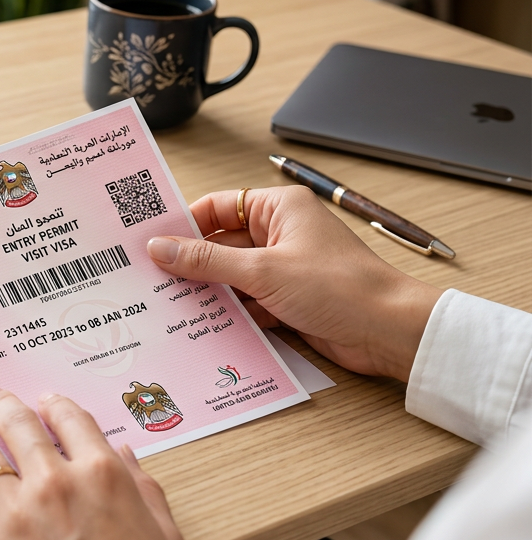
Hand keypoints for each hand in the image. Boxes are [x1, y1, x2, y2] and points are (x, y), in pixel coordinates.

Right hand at [146, 185, 441, 380]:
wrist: (390, 332)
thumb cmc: (341, 288)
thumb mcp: (262, 271)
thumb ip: (207, 260)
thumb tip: (161, 247)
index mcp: (278, 209)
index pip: (217, 206)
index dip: (183, 223)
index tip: (150, 241)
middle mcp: (280, 234)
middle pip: (220, 243)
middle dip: (190, 262)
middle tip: (150, 277)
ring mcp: (284, 268)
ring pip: (231, 275)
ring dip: (208, 291)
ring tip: (168, 303)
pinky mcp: (288, 299)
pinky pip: (246, 301)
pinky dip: (228, 312)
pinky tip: (202, 324)